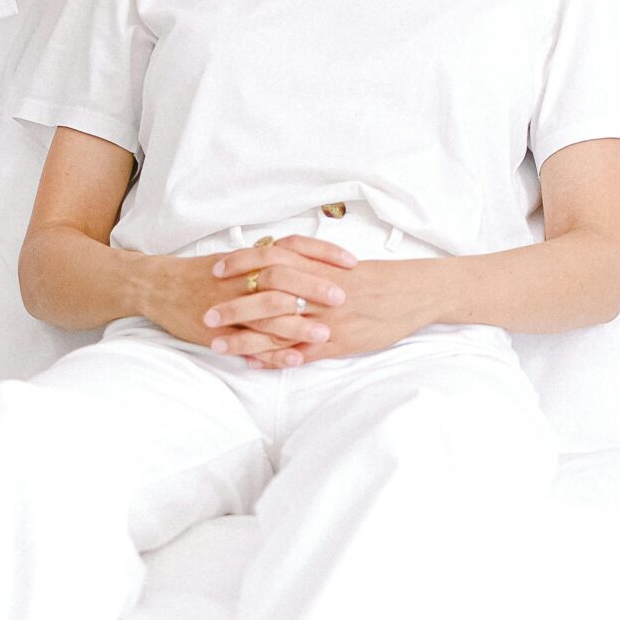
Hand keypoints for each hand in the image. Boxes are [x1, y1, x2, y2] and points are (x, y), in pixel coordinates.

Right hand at [144, 234, 350, 359]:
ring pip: (267, 314)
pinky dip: (273, 352)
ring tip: (324, 334)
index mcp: (250, 258)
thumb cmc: (203, 272)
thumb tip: (307, 256)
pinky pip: (250, 343)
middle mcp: (242, 279)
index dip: (323, 254)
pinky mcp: (221, 331)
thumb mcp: (238, 258)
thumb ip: (270, 259)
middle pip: (283, 279)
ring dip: (297, 326)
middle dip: (313, 288)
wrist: (161, 287)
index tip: (351, 261)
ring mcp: (231, 306)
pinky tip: (294, 360)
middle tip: (342, 297)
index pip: (293, 248)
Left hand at [226, 254, 449, 368]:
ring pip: (279, 328)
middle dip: (233, 306)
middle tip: (206, 313)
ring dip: (245, 337)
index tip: (216, 269)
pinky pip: (301, 352)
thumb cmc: (376, 277)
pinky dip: (275, 358)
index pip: (271, 259)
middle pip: (267, 295)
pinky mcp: (339, 342)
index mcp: (318, 266)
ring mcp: (328, 319)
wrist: (413, 292)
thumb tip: (275, 257)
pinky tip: (253, 362)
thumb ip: (308, 261)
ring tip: (218, 344)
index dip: (241, 263)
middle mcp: (319, 291)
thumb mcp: (340, 262)